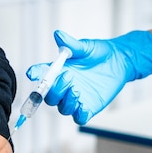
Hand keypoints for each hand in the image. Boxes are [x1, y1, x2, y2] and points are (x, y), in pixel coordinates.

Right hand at [28, 30, 151, 124]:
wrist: (119, 61)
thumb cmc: (99, 53)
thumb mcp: (85, 47)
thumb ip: (71, 44)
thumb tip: (58, 35)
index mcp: (58, 71)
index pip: (41, 74)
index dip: (35, 74)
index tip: (32, 73)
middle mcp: (63, 86)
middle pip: (49, 97)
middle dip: (55, 90)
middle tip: (68, 76)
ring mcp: (75, 98)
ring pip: (63, 108)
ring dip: (66, 101)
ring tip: (77, 89)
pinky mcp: (88, 107)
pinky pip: (79, 117)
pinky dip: (79, 114)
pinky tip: (83, 105)